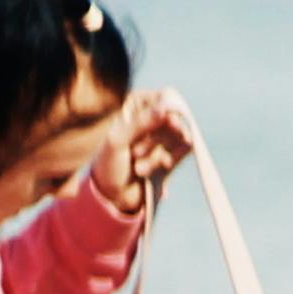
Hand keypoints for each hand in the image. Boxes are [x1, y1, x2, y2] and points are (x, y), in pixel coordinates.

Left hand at [89, 87, 199, 222]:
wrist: (112, 197)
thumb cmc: (108, 165)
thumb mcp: (118, 140)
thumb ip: (141, 123)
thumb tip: (166, 109)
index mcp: (134, 107)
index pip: (162, 96)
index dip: (168, 108)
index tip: (169, 122)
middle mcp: (151, 119)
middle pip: (172, 118)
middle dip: (157, 139)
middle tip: (135, 154)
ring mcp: (164, 136)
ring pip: (179, 135)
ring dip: (159, 153)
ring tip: (139, 169)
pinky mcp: (173, 152)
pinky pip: (184, 149)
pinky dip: (172, 159)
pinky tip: (159, 169)